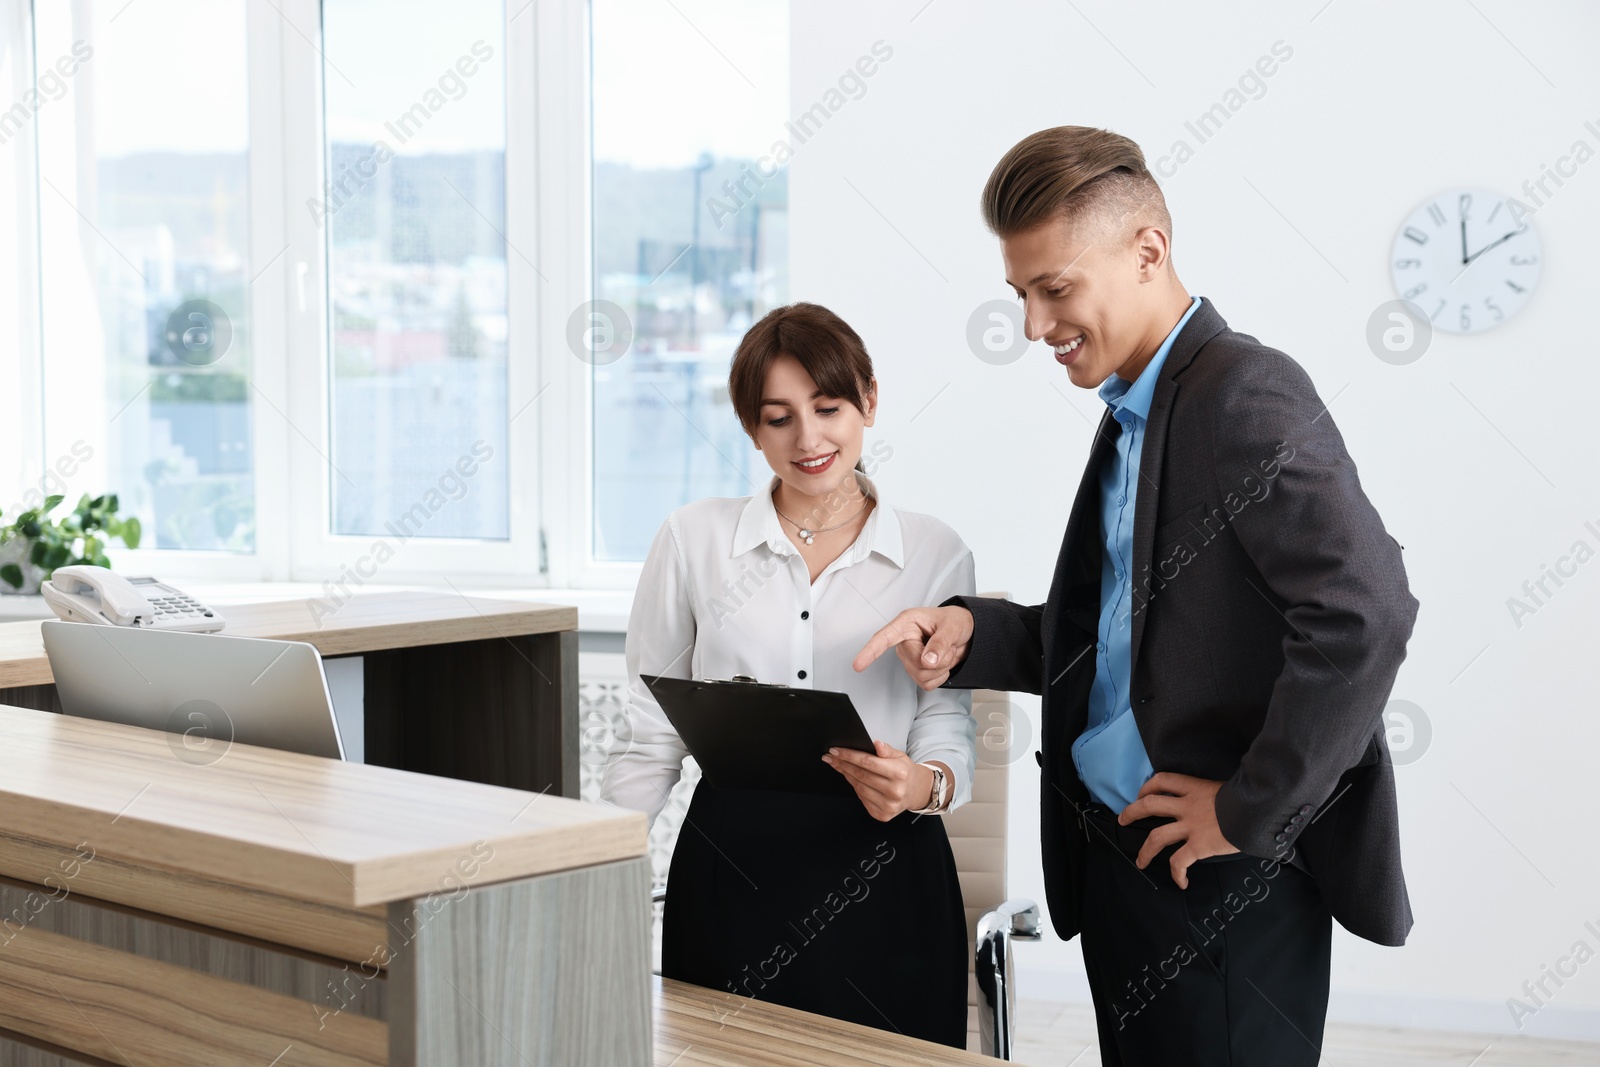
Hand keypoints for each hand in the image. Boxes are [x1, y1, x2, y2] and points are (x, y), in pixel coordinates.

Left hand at [823, 741, 941, 821]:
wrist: (915, 792)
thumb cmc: (904, 772)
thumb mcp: (899, 756)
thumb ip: (886, 750)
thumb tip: (876, 744)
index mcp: (899, 773)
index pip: (868, 762)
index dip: (849, 755)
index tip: (835, 750)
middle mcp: (894, 791)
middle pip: (860, 775)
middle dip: (843, 764)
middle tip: (831, 757)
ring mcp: (888, 805)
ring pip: (858, 787)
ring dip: (846, 775)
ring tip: (838, 765)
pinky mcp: (882, 815)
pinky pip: (861, 798)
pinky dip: (855, 787)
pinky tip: (851, 778)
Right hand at [852, 605, 973, 690]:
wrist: (965, 632)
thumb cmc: (955, 621)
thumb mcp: (952, 626)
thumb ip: (940, 642)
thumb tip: (927, 661)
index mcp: (907, 623)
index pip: (884, 638)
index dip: (870, 651)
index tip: (858, 664)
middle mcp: (904, 641)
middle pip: (914, 662)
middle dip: (938, 658)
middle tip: (949, 644)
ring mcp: (908, 658)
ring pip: (921, 676)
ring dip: (941, 667)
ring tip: (947, 651)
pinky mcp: (916, 671)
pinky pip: (927, 684)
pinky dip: (941, 676)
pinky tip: (943, 663)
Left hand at [1118, 772, 1238, 888]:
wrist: (1259, 810)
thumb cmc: (1249, 799)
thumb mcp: (1227, 789)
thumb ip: (1214, 796)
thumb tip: (1217, 803)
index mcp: (1194, 788)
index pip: (1162, 780)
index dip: (1147, 787)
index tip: (1141, 794)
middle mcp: (1187, 806)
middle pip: (1149, 805)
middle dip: (1131, 812)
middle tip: (1123, 820)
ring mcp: (1190, 826)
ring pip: (1156, 837)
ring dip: (1145, 851)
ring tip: (1140, 861)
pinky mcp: (1197, 846)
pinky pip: (1178, 862)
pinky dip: (1177, 874)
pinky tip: (1180, 882)